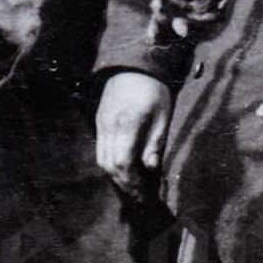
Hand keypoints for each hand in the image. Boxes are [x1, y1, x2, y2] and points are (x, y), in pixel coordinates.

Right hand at [95, 71, 170, 199]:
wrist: (134, 64)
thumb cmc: (154, 90)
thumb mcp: (163, 115)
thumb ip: (155, 143)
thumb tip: (151, 169)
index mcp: (128, 123)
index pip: (123, 162)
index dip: (132, 182)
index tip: (144, 194)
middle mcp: (110, 125)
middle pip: (109, 164)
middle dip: (123, 184)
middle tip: (139, 197)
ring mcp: (101, 123)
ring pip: (101, 159)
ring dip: (115, 176)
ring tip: (132, 186)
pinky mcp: (99, 121)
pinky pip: (100, 148)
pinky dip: (110, 163)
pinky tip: (123, 169)